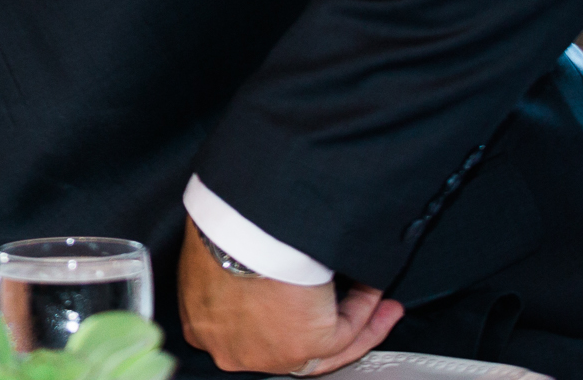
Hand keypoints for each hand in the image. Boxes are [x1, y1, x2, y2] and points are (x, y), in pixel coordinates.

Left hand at [178, 217, 402, 374]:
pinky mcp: (304, 346)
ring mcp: (268, 354)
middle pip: (290, 345)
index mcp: (202, 325)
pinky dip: (365, 311)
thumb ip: (234, 270)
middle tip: (355, 305)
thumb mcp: (215, 249)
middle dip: (327, 323)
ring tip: (381, 301)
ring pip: (323, 346)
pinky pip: (345, 332)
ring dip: (358, 320)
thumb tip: (257, 266)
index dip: (282, 316)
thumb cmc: (221, 228)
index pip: (250, 330)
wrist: (236, 229)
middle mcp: (233, 350)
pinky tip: (376, 289)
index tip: (301, 300)